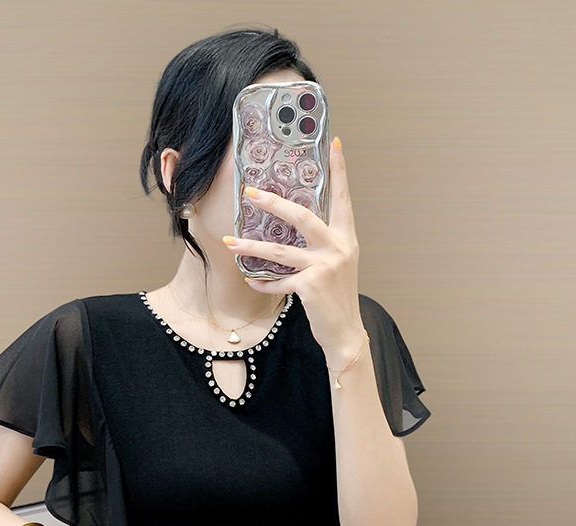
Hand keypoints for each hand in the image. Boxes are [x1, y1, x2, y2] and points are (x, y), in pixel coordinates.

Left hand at [223, 137, 363, 352]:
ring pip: (280, 251)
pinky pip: (278, 281)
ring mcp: (325, 266)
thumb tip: (292, 227)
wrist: (346, 331)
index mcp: (345, 238)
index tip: (334, 144)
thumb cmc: (336, 297)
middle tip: (250, 192)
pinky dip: (262, 282)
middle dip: (273, 203)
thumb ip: (321, 244)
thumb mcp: (336, 264)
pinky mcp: (311, 286)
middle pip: (301, 217)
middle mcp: (338, 248)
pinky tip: (251, 281)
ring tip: (230, 242)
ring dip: (251, 247)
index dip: (340, 171)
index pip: (343, 198)